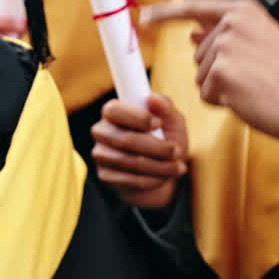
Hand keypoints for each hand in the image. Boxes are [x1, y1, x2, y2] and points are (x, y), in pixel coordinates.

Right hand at [92, 94, 188, 210]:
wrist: (160, 171)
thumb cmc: (165, 139)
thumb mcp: (172, 121)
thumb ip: (165, 107)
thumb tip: (153, 98)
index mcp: (113, 111)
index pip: (114, 110)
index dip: (136, 117)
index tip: (158, 123)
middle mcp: (101, 131)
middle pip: (125, 139)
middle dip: (156, 147)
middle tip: (176, 151)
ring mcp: (100, 154)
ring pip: (130, 162)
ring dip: (159, 166)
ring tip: (177, 166)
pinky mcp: (105, 176)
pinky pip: (130, 180)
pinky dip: (153, 180)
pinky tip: (163, 177)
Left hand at [141, 0, 278, 144]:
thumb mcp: (261, 42)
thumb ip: (227, 33)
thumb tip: (192, 31)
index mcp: (243, 10)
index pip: (194, 6)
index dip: (165, 13)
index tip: (143, 17)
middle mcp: (232, 22)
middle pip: (198, 52)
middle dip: (218, 71)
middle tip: (253, 78)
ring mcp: (224, 45)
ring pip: (200, 74)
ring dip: (220, 88)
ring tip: (253, 88)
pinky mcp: (220, 71)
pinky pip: (204, 93)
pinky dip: (221, 102)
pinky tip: (247, 99)